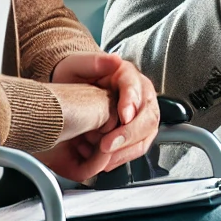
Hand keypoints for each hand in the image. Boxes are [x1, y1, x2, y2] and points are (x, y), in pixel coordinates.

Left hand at [39, 52, 160, 179]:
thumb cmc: (74, 79)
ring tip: (105, 157)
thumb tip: (114, 60)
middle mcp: (140, 94)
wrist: (71, 92)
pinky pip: (139, 146)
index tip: (124, 117)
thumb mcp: (76, 65)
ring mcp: (141, 114)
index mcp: (127, 74)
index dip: (131, 104)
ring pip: (147, 134)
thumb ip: (93, 62)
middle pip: (148, 115)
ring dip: (127, 148)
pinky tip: (107, 160)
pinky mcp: (138, 131)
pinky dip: (124, 156)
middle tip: (108, 145)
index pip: (136, 87)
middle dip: (130, 133)